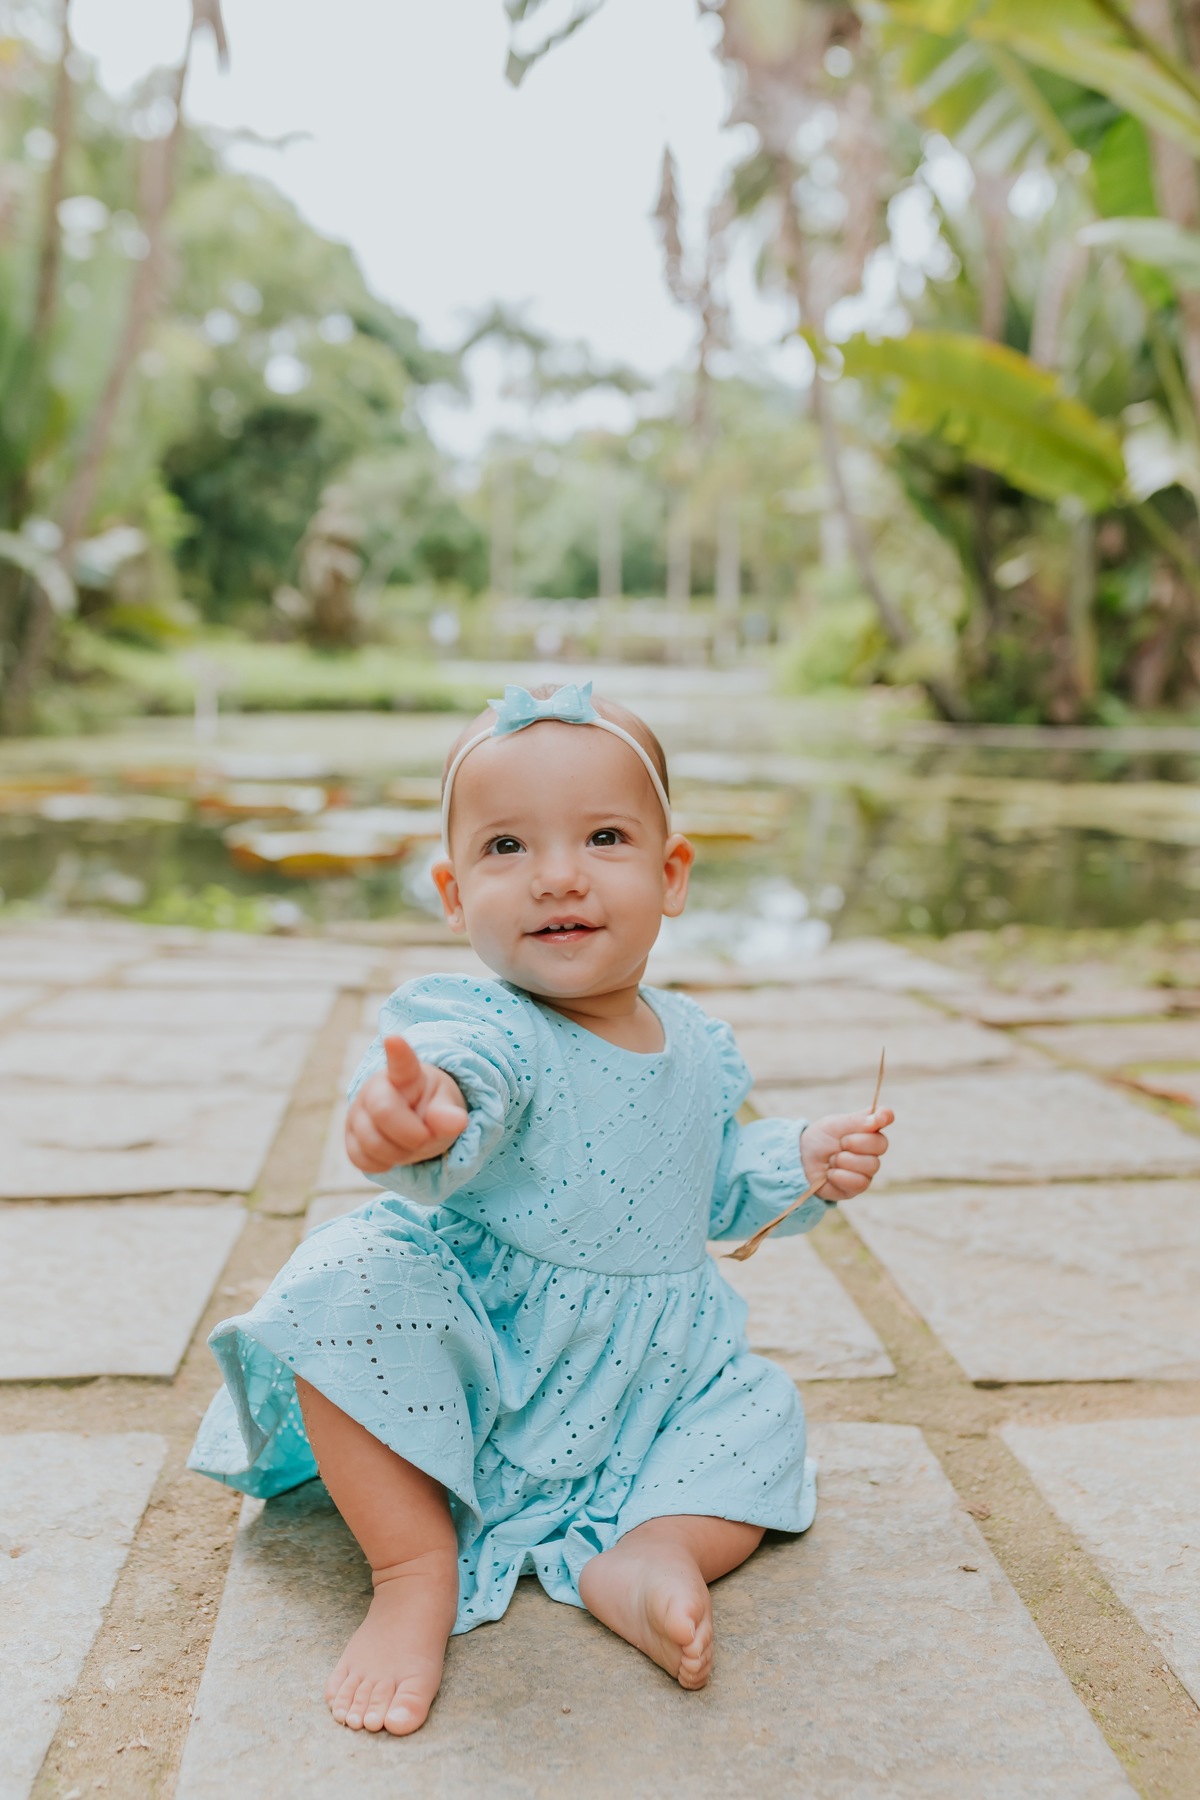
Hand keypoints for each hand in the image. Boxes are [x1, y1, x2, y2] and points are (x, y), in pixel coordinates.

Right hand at [345, 1036, 469, 1173]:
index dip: (398, 1052)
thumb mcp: (447, 1109)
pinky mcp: (349, 1136)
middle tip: (425, 1136)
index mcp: (406, 1075)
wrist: (413, 1123)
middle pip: (384, 1112)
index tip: (394, 1039)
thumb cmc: (431, 1109)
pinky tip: (394, 1152)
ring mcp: (358, 1111)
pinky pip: (362, 1159)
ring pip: (371, 1142)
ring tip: (411, 1144)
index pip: (402, 1062)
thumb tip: (457, 1122)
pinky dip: (384, 1164)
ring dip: (400, 1154)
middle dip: (412, 1135)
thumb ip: (449, 1115)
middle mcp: (375, 1087)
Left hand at [800, 1108, 893, 1202]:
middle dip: (854, 1142)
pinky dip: (839, 1176)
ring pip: (871, 1165)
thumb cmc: (819, 1140)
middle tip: (839, 1143)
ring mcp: (867, 1169)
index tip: (880, 1118)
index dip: (884, 1117)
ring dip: (844, 1160)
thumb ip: (858, 1120)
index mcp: (867, 1128)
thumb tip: (883, 1116)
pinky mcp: (859, 1186)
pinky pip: (859, 1182)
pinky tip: (830, 1174)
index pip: (884, 1118)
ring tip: (832, 1160)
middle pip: (880, 1144)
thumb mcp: (834, 1124)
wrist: (801, 1161)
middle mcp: (872, 1148)